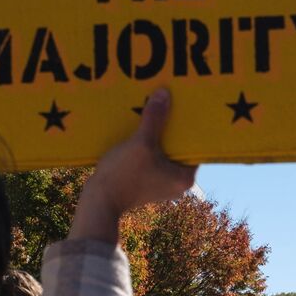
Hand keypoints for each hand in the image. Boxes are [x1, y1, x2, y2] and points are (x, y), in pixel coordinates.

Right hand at [71, 89, 196, 240]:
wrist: (99, 201)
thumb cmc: (123, 174)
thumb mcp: (141, 142)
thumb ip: (155, 118)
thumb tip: (165, 94)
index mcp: (185, 177)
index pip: (195, 147)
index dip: (190, 127)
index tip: (186, 109)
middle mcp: (178, 184)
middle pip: (179, 149)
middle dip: (172, 129)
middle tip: (169, 107)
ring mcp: (162, 185)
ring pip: (165, 154)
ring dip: (158, 137)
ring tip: (155, 116)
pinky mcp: (147, 184)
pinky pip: (153, 160)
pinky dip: (149, 147)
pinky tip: (140, 133)